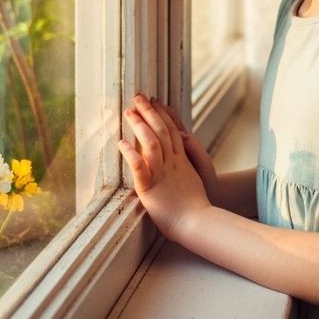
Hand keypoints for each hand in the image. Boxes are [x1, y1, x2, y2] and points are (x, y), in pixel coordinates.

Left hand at [119, 93, 210, 241]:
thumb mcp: (192, 177)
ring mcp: (162, 173)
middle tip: (138, 97)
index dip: (163, 114)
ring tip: (129, 112)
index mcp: (182, 160)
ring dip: (140, 126)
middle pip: (162, 130)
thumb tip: (183, 139)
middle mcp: (173, 162)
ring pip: (152, 143)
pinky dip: (130, 154)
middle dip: (149, 112)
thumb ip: (186, 160)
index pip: (173, 130)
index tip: (155, 101)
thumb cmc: (193, 205)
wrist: (197, 222)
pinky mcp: (150, 187)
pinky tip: (121, 143)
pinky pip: (140, 167)